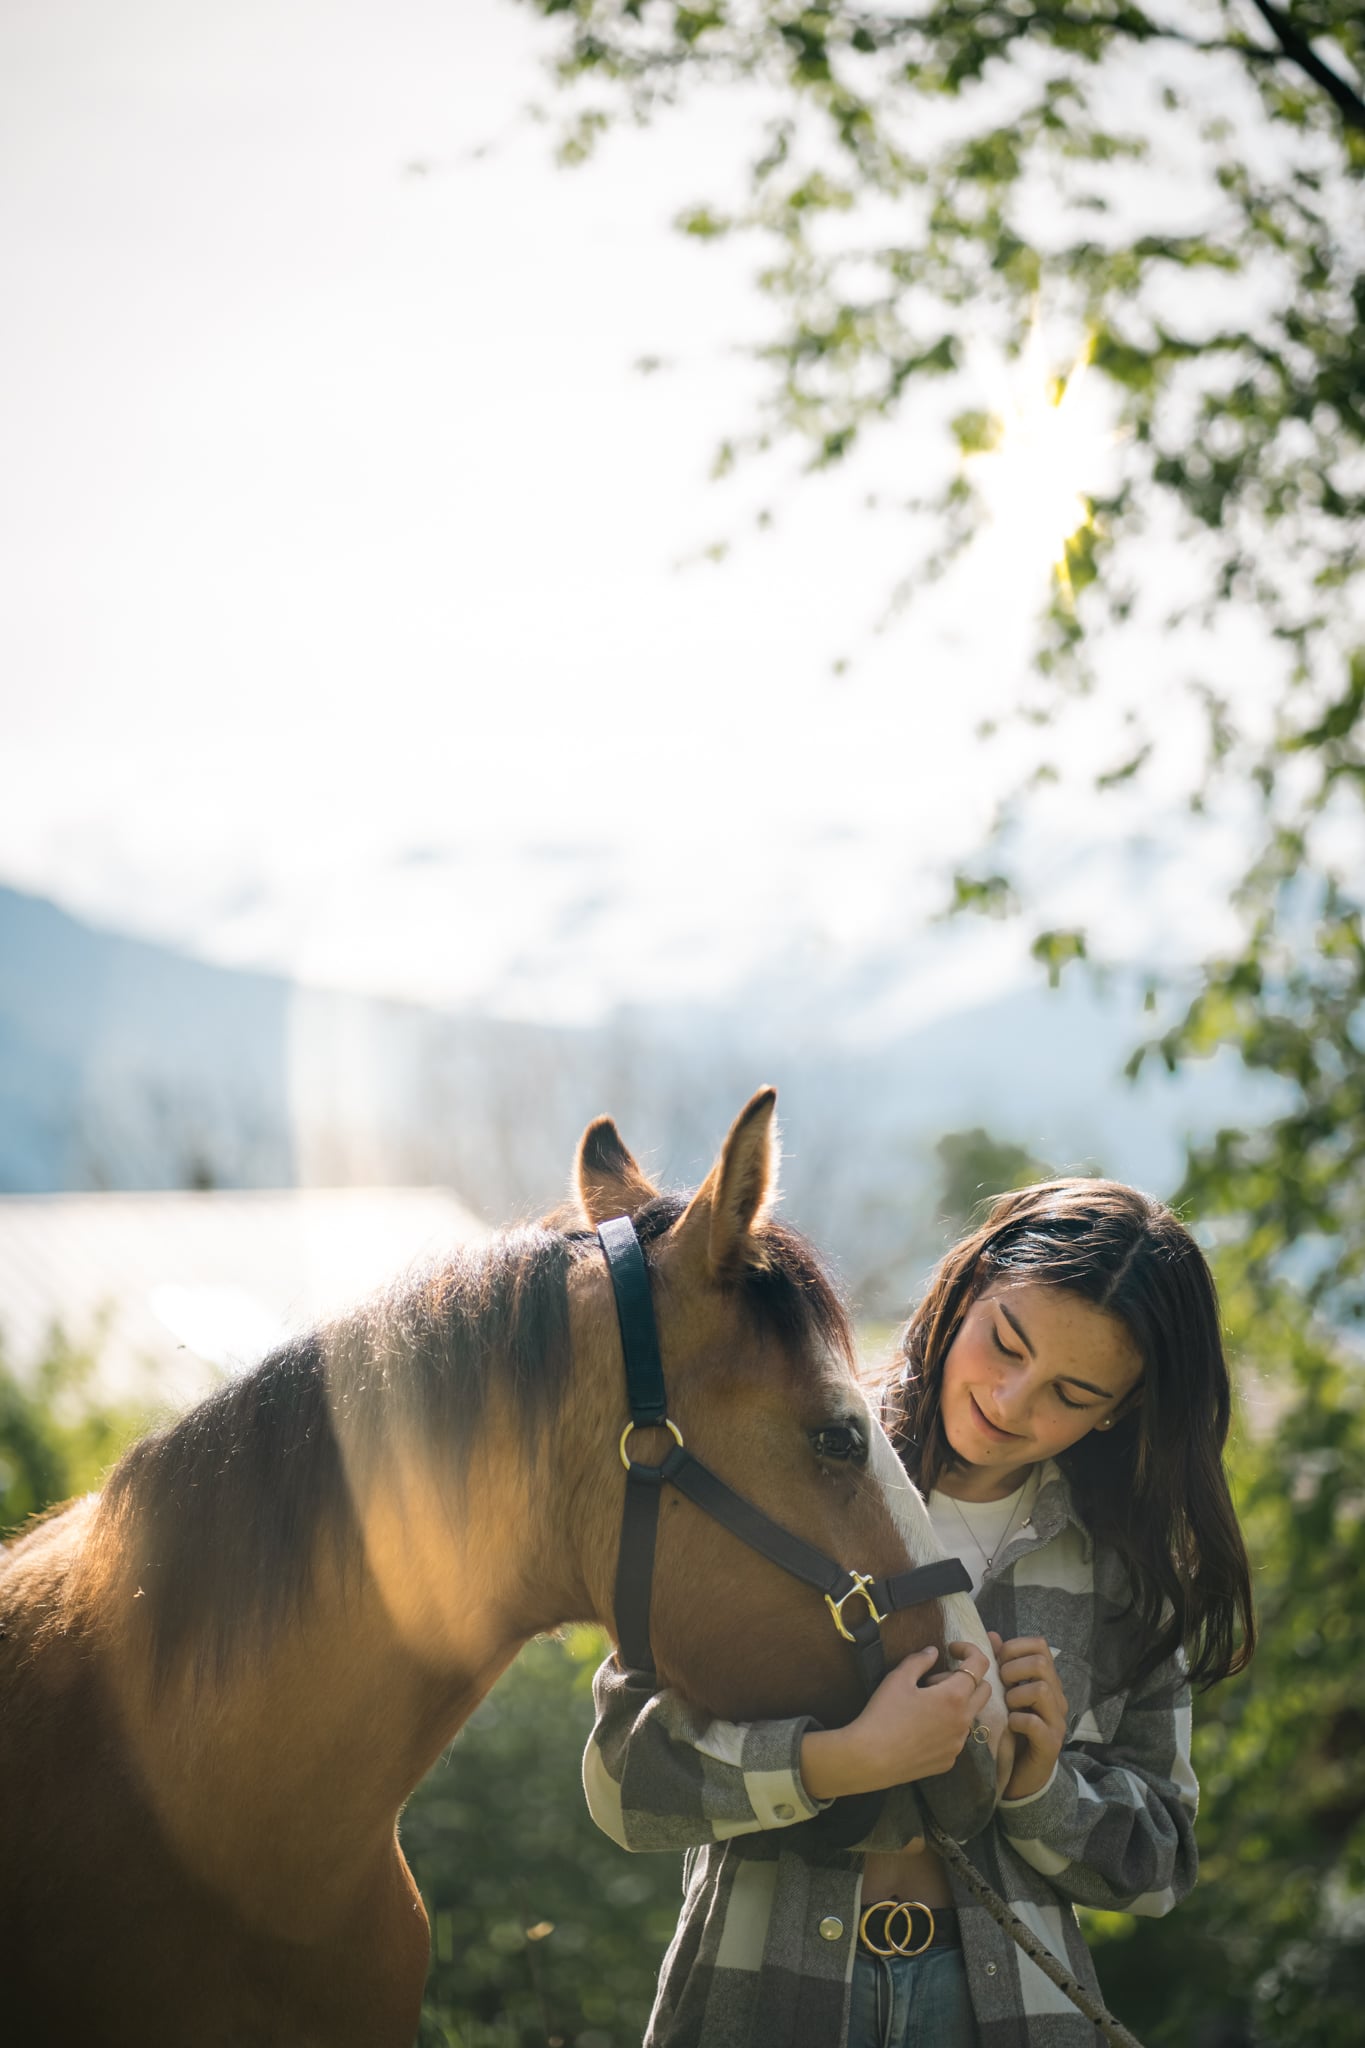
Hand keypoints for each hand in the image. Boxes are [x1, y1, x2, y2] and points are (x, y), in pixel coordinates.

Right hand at [800, 1642, 992, 1800]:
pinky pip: (956, 1736)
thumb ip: (919, 1660)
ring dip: (955, 1703)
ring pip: (968, 1714)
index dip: (969, 1650)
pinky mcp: (949, 1760)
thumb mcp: (898, 1678)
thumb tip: (934, 1652)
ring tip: (923, 1705)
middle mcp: (964, 1721)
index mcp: (954, 1696)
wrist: (871, 1758)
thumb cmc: (883, 1714)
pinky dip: (946, 1726)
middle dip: (966, 1678)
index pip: (980, 1665)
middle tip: (934, 1680)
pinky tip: (920, 1728)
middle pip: (984, 1690)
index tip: (951, 1649)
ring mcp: (958, 1744)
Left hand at [988, 1632, 1067, 1800]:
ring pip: (1040, 1689)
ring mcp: (1056, 1721)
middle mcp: (1056, 1697)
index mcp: (1046, 1681)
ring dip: (1015, 1695)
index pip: (1040, 1645)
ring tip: (1006, 1707)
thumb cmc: (1013, 1730)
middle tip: (1001, 1684)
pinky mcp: (1050, 1744)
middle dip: (1012, 1669)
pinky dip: (1017, 1720)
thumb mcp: (1006, 1694)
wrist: (1024, 1775)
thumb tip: (992, 1636)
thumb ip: (1002, 1666)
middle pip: (1041, 1663)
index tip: (998, 1661)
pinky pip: (1034, 1723)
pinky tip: (1010, 1725)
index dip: (1015, 1646)